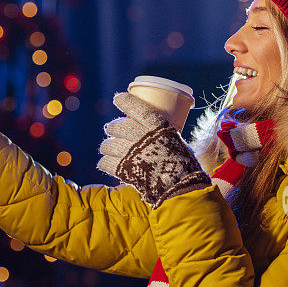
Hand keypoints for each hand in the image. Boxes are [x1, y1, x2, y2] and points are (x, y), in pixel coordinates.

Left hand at [97, 92, 210, 208]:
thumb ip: (160, 137)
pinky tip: (106, 163)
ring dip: (107, 146)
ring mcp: (129, 152)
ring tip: (108, 148)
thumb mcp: (176, 143)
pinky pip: (104, 162)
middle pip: (117, 127)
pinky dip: (105, 163)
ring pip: (107, 145)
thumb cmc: (183, 165)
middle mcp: (140, 136)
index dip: (124, 101)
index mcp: (156, 126)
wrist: (179, 187)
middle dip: (113, 128)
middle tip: (113, 130)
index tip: (118, 99)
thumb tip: (150, 136)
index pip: (136, 107)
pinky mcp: (121, 168)